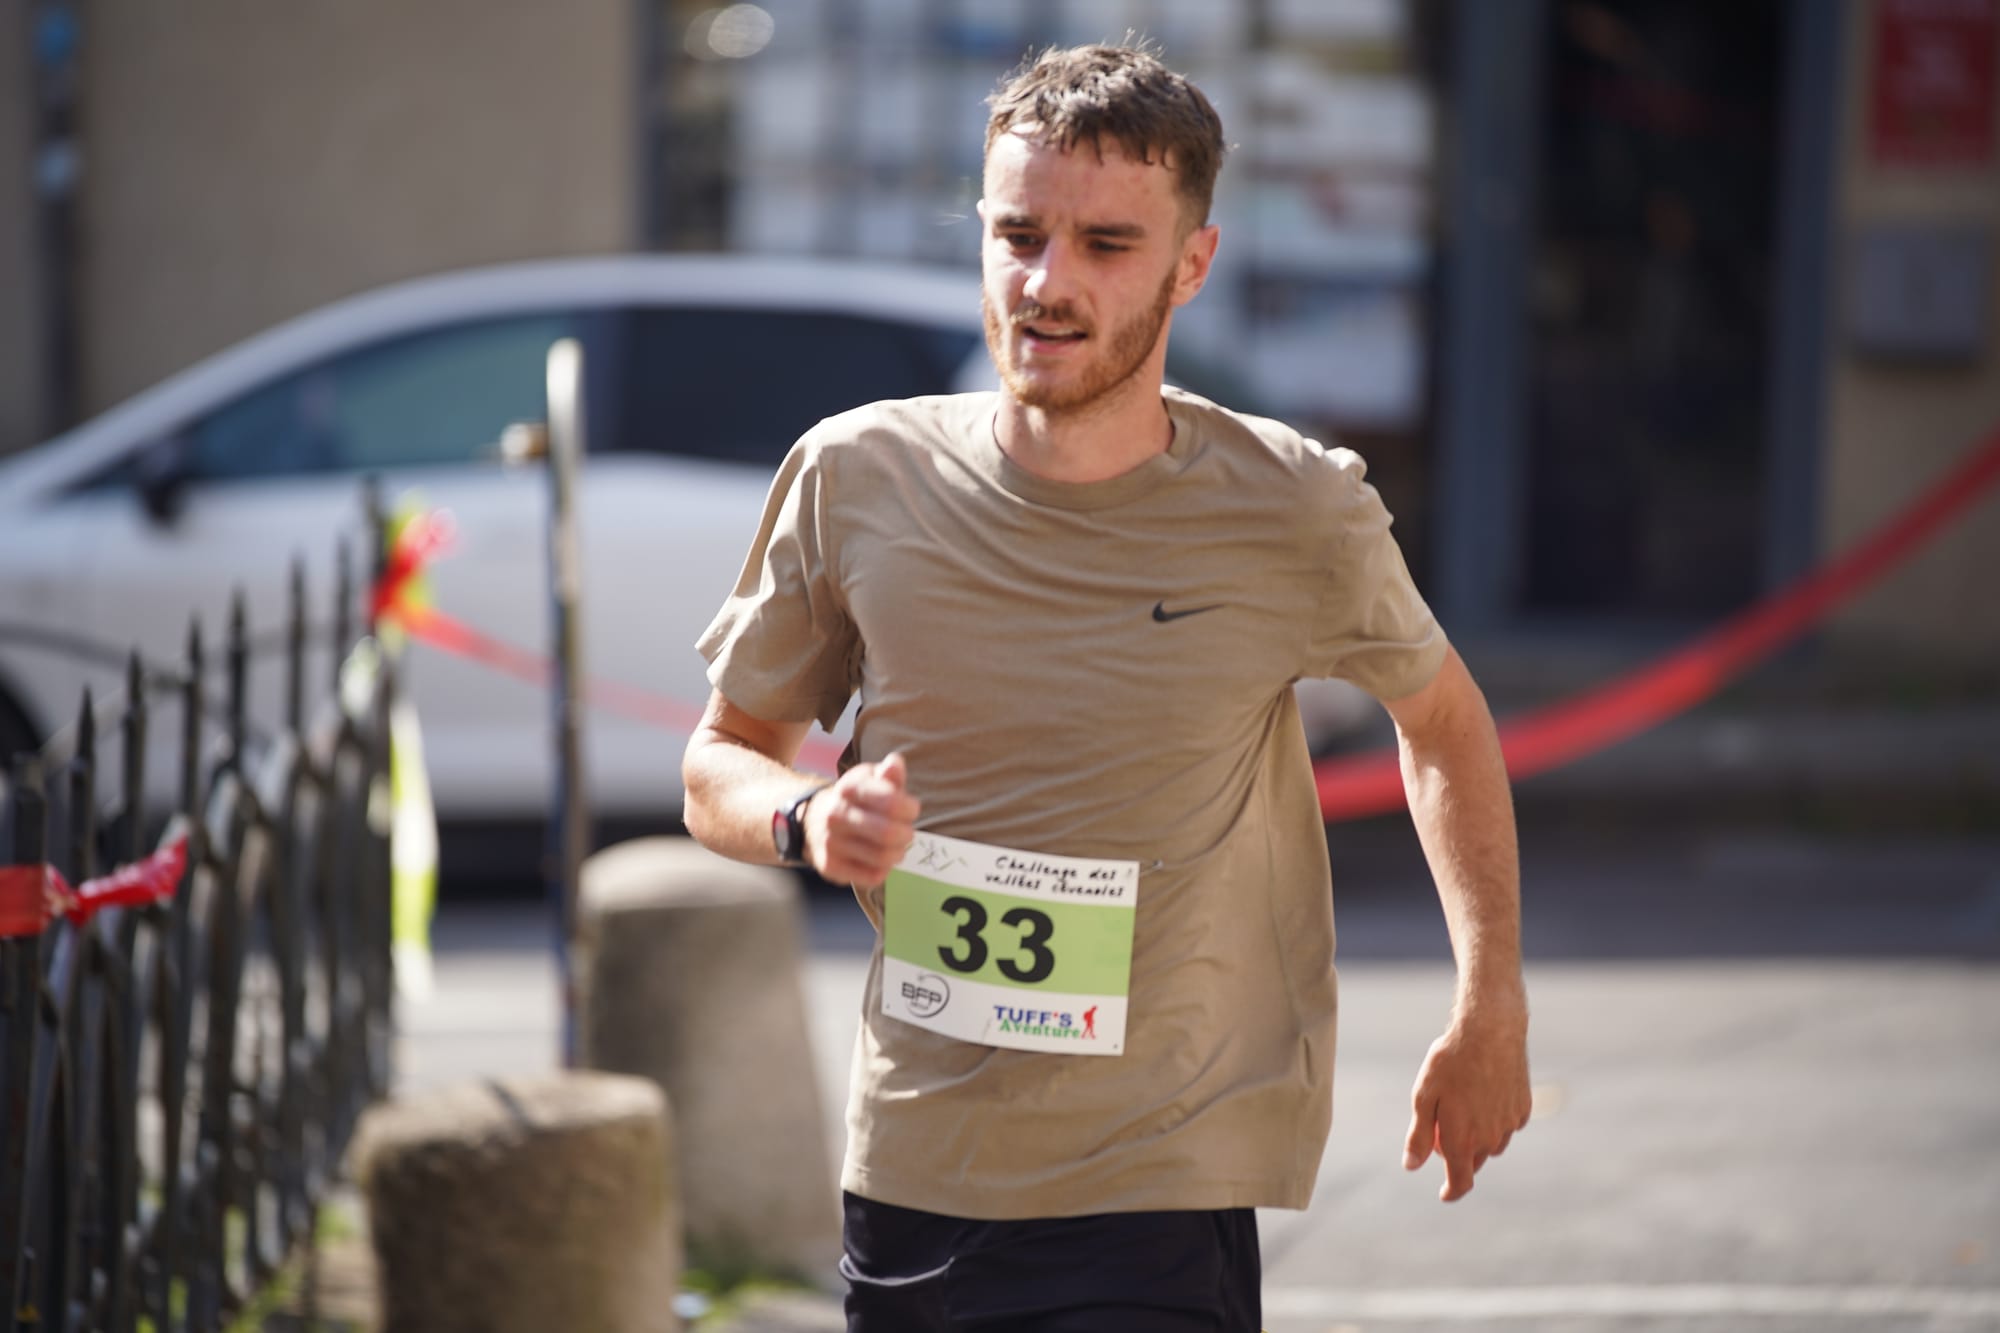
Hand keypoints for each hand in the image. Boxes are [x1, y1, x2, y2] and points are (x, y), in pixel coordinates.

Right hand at [804, 752, 920, 886]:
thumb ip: (889, 773)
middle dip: (907, 834)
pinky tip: (880, 859)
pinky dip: (884, 870)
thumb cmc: (856, 800)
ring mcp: (831, 842)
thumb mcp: (871, 779)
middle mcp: (836, 815)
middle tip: (906, 832)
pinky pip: (872, 876)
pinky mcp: (830, 866)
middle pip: (889, 834)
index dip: (910, 809)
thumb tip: (895, 763)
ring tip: (896, 847)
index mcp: (849, 788)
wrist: (813, 821)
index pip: (892, 802)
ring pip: (883, 857)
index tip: (911, 810)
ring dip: (898, 853)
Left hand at [1403, 1005, 1531, 1201]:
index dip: (1452, 1192)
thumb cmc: (1451, 1061)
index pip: (1460, 1181)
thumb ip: (1419, 1135)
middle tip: (1443, 1131)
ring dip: (1478, 1138)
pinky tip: (1484, 1096)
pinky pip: (1506, 1125)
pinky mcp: (1523, 1108)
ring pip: (1491, 1144)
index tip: (1445, 1194)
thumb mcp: (1424, 1095)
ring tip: (1463, 1107)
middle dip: (1458, 1156)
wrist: (1491, 1031)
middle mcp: (1490, 1138)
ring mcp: (1509, 1124)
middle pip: (1473, 1162)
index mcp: (1463, 1139)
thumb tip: (1412, 1166)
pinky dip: (1494, 1120)